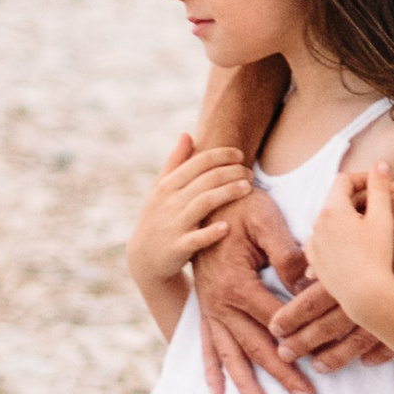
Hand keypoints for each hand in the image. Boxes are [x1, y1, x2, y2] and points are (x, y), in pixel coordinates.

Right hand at [130, 136, 250, 289]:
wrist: (143, 259)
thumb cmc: (158, 217)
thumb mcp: (160, 190)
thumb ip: (174, 162)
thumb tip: (187, 134)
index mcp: (167, 185)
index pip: (198, 162)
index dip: (221, 155)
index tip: (240, 154)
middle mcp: (169, 202)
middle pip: (206, 180)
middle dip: (231, 172)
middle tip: (250, 172)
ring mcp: (173, 225)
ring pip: (204, 203)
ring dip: (228, 193)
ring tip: (248, 188)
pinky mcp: (177, 248)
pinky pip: (196, 239)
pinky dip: (211, 232)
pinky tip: (227, 226)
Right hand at [188, 182, 316, 393]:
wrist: (205, 196)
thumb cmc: (241, 205)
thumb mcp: (266, 220)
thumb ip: (287, 254)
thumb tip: (304, 287)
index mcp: (236, 283)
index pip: (274, 323)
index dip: (298, 345)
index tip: (319, 366)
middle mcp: (219, 302)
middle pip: (256, 347)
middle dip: (282, 375)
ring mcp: (209, 308)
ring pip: (231, 353)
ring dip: (248, 383)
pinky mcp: (205, 306)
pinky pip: (208, 344)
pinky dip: (213, 369)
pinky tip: (217, 392)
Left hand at [305, 160, 393, 325]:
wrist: (366, 295)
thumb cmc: (377, 255)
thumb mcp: (383, 217)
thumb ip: (380, 187)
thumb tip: (379, 164)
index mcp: (332, 208)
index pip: (345, 180)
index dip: (366, 178)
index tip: (386, 184)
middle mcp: (317, 223)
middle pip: (336, 200)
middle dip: (359, 197)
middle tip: (384, 203)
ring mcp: (314, 244)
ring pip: (330, 220)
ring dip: (348, 217)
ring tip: (369, 226)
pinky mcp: (315, 262)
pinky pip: (324, 241)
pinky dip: (337, 236)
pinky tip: (352, 244)